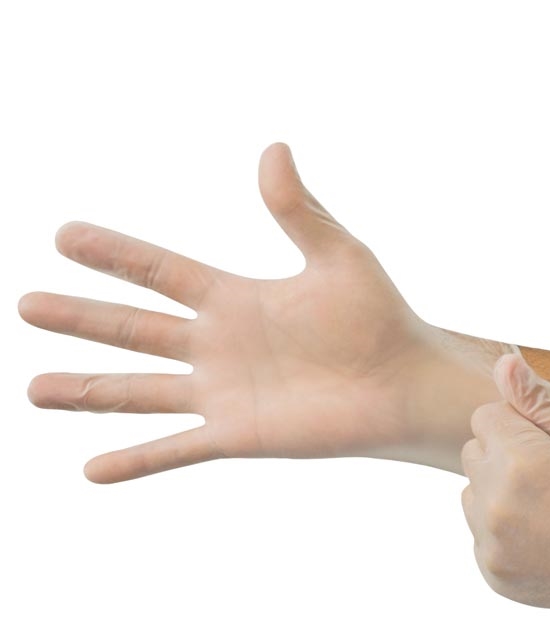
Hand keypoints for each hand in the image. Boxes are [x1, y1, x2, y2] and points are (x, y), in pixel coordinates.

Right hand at [20, 143, 511, 481]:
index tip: (64, 235)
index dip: (114, 254)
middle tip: (27, 305)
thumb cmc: (380, 320)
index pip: (161, 272)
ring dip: (87, 391)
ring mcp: (223, 394)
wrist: (404, 385)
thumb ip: (300, 210)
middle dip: (81, 318)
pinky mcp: (237, 436)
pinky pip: (176, 449)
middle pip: (135, 330)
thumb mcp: (338, 256)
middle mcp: (219, 346)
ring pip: (140, 391)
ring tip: (31, 390)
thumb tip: (274, 149)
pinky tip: (91, 471)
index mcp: (236, 298)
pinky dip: (136, 460)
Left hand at [461, 354, 549, 635]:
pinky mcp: (494, 574)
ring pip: (472, 493)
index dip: (522, 424)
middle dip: (506, 454)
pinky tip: (546, 535)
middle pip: (474, 453)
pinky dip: (504, 531)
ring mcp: (492, 545)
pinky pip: (480, 534)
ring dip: (500, 492)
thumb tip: (502, 364)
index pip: (486, 416)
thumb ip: (543, 399)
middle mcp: (495, 505)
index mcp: (520, 462)